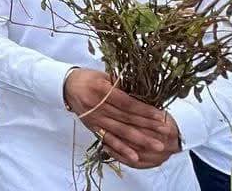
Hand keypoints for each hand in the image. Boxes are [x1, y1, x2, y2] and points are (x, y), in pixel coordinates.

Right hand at [63, 69, 180, 168]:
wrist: (65, 86)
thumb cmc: (87, 77)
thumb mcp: (103, 75)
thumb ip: (121, 84)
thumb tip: (143, 93)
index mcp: (101, 90)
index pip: (127, 103)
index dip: (144, 110)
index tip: (161, 115)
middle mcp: (97, 106)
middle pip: (126, 118)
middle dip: (148, 126)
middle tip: (165, 133)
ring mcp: (94, 119)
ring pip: (120, 131)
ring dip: (140, 139)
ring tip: (156, 146)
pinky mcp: (92, 128)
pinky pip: (109, 140)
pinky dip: (122, 149)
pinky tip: (134, 156)